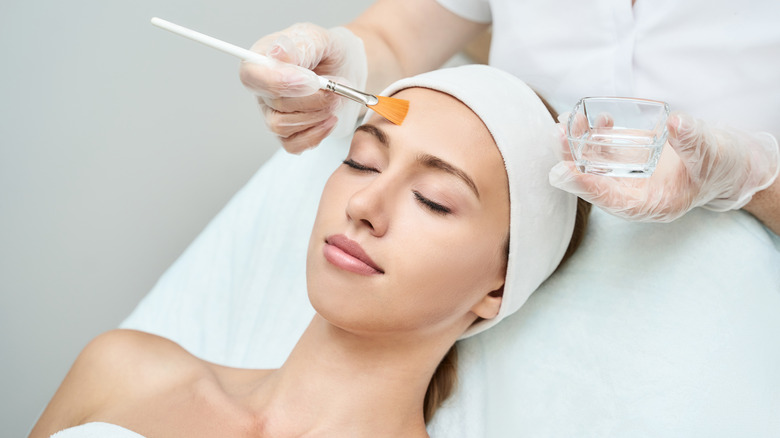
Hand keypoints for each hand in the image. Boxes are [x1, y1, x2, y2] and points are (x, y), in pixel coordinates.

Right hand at [239, 23, 366, 152]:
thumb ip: (301, 46)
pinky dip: (316, 134)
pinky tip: (330, 119)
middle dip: (312, 99)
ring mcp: (272, 113)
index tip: (310, 80)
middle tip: (336, 88)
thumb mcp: (319, 38)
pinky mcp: (287, 133)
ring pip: (282, 127)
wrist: (346, 70)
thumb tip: (278, 53)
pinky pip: (292, 144)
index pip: (251, 76)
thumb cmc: (327, 52)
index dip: (278, 82)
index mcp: (261, 59)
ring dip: (316, 115)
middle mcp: (262, 89)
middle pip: (275, 104)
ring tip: (336, 99)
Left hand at [549, 112, 779, 221]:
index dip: (586, 187)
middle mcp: (635, 193)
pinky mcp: (631, 158)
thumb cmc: (724, 165)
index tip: (563, 171)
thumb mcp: (713, 154)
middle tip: (558, 133)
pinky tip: (594, 118)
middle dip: (573, 160)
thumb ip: (692, 141)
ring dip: (578, 144)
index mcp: (654, 204)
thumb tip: (674, 122)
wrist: (730, 161)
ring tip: (566, 119)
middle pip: (595, 181)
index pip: (613, 201)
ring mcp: (631, 175)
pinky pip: (607, 149)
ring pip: (596, 164)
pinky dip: (596, 134)